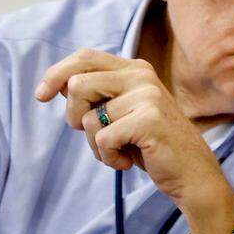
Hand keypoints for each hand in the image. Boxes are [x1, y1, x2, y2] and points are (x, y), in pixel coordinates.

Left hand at [34, 49, 233, 233]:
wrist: (192, 175)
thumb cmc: (153, 146)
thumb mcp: (124, 114)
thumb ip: (99, 96)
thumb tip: (57, 84)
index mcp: (136, 69)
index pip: (85, 57)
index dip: (56, 73)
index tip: (41, 95)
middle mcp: (142, 76)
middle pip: (77, 85)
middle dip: (74, 116)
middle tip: (95, 136)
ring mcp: (147, 96)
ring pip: (88, 118)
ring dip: (95, 144)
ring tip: (119, 151)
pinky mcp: (148, 120)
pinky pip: (102, 139)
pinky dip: (109, 158)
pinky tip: (128, 163)